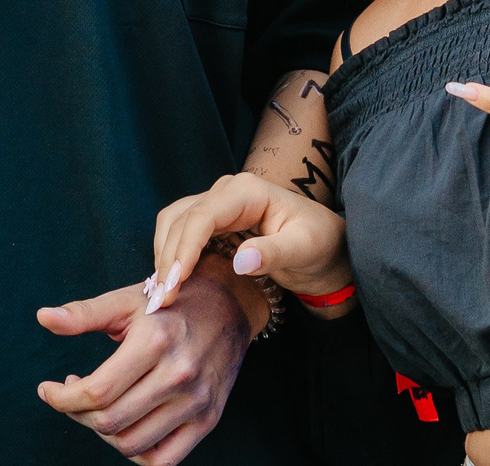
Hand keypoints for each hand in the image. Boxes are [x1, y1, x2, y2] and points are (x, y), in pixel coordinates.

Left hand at [37, 263, 258, 463]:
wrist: (228, 306)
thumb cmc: (170, 302)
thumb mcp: (125, 301)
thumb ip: (83, 313)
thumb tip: (43, 317)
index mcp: (154, 341)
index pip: (97, 391)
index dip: (62, 398)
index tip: (48, 390)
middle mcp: (177, 375)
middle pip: (110, 421)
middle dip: (77, 414)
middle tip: (71, 395)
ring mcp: (195, 402)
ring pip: (132, 444)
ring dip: (102, 433)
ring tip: (96, 408)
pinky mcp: (208, 419)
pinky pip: (164, 460)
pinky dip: (137, 453)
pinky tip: (125, 428)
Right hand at [147, 173, 349, 314]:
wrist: (326, 248)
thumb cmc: (320, 244)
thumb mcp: (305, 249)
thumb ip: (275, 252)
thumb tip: (239, 261)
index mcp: (247, 191)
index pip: (203, 215)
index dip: (184, 248)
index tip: (175, 282)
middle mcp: (227, 192)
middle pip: (182, 219)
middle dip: (168, 257)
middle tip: (163, 298)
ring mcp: (218, 205)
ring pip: (174, 223)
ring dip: (164, 254)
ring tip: (163, 292)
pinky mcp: (214, 222)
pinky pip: (181, 232)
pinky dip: (171, 254)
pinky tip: (171, 280)